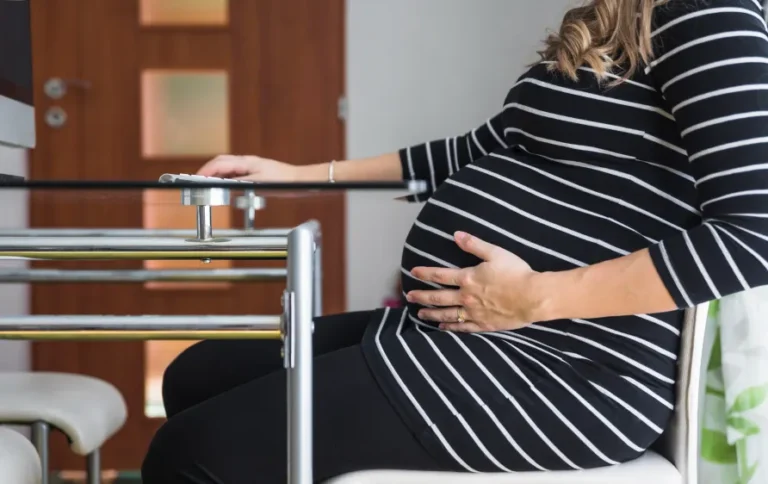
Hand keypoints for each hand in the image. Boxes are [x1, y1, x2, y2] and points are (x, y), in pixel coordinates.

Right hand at [197, 155, 299, 181]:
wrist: (298, 180)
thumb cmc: (283, 180)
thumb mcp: (259, 183)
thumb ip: (239, 182)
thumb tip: (223, 183)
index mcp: (246, 162)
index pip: (219, 163)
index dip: (206, 170)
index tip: (196, 178)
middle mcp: (246, 162)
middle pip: (220, 162)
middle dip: (207, 170)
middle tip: (197, 181)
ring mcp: (250, 166)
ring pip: (227, 167)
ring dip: (215, 174)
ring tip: (207, 183)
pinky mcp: (254, 172)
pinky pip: (234, 173)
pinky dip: (225, 178)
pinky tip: (224, 185)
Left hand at [406, 232, 545, 331]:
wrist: (533, 297)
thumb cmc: (516, 273)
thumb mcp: (495, 253)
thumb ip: (474, 245)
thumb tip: (456, 235)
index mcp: (468, 278)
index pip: (440, 276)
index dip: (425, 273)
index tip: (413, 273)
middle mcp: (466, 297)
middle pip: (438, 298)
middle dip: (422, 297)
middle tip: (409, 297)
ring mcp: (474, 313)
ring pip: (447, 314)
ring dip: (432, 313)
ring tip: (420, 314)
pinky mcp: (484, 324)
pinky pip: (463, 328)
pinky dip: (450, 328)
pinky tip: (442, 328)